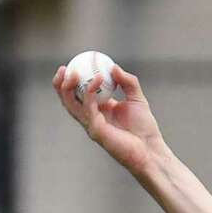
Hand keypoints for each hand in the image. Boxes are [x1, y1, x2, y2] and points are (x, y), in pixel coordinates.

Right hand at [53, 62, 164, 177]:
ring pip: (71, 105)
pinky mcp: (96, 131)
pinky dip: (90, 93)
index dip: (71, 79)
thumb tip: (114, 67)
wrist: (151, 150)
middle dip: (60, 83)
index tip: (74, 62)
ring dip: (68, 87)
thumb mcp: (137, 99)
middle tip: (64, 68)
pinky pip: (88, 109)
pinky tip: (97, 80)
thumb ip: (128, 82)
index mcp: (98, 109)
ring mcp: (92, 125)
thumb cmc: (145, 128)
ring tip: (73, 72)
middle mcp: (91, 117)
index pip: (78, 93)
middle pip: (68, 100)